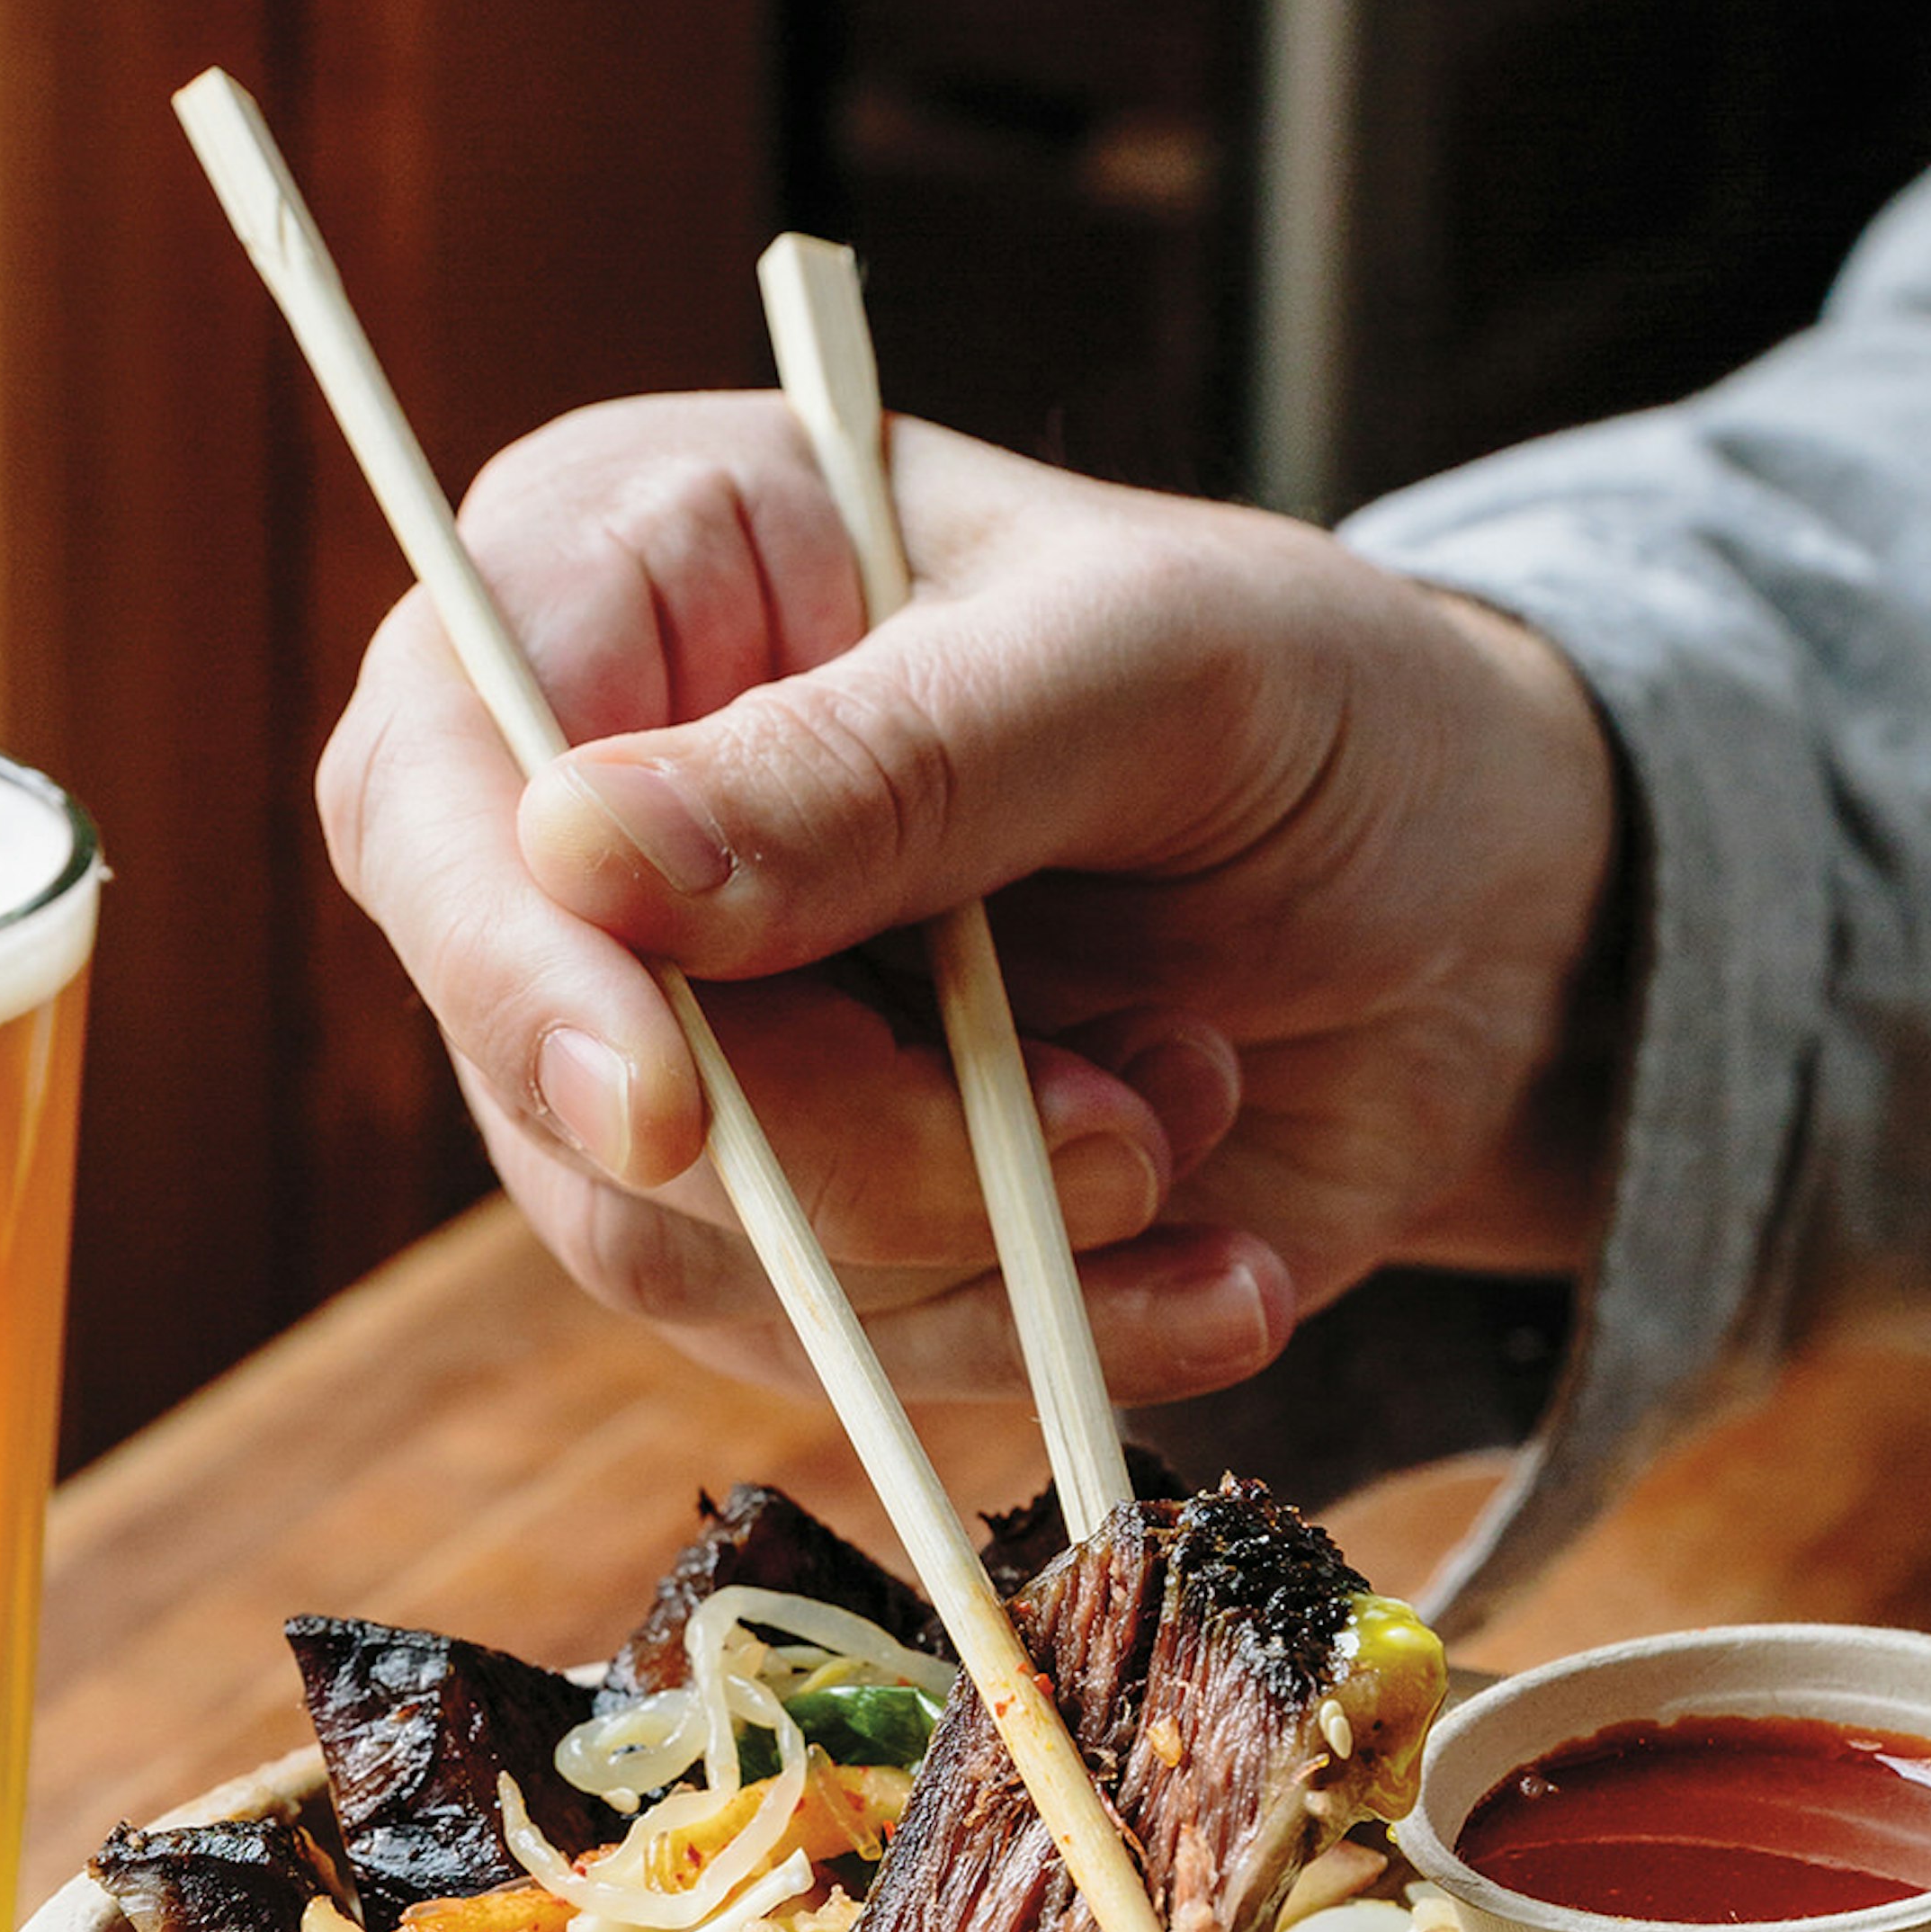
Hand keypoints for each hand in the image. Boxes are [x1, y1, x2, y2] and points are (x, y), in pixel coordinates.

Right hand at [317, 399, 1621, 1445]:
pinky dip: (1045, 1340)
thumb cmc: (1323, 703)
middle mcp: (609, 826)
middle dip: (850, 1150)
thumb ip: (893, 759)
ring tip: (1188, 1115)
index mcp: (635, 576)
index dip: (517, 964)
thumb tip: (580, 852)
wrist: (1490, 906)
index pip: (440, 783)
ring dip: (973, 1244)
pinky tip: (1210, 1263)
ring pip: (680, 1249)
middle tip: (1119, 1131)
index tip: (661, 1104)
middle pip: (556, 1065)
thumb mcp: (1157, 668)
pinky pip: (840, 1355)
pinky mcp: (807, 1218)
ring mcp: (694, 1038)